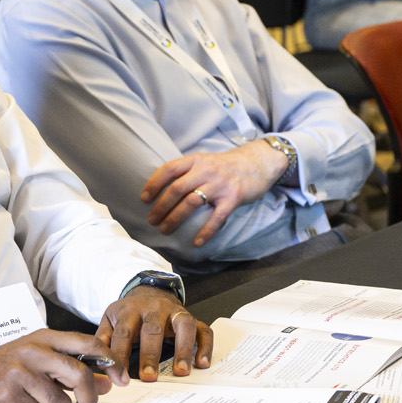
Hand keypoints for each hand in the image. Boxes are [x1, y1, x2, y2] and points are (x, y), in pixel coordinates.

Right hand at [0, 328, 113, 402]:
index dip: (111, 361)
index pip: (88, 343)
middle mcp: (33, 352)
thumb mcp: (41, 360)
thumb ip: (73, 369)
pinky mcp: (8, 396)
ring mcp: (19, 374)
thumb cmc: (9, 367)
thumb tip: (107, 382)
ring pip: (60, 402)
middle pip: (79, 374)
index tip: (122, 378)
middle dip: (90, 397)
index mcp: (45, 337)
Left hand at [96, 287, 212, 381]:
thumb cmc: (128, 314)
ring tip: (181, 372)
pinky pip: (204, 330)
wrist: (149, 292)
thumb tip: (92, 364)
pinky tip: (202, 364)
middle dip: (150, 354)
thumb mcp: (110, 321)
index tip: (120, 378)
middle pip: (152, 329)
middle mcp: (155, 308)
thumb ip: (101, 340)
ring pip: (183, 326)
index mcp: (130, 310)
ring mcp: (176, 312)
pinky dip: (205, 346)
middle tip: (148, 377)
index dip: (121, 356)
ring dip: (183, 349)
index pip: (124, 334)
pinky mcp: (192, 318)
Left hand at [141, 140, 288, 246]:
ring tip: (165, 230)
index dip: (154, 183)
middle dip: (161, 206)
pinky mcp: (233, 198)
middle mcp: (206, 170)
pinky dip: (206, 231)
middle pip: (177, 189)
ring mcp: (220, 184)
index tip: (144, 198)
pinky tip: (197, 242)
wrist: (257, 163)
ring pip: (192, 202)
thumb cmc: (226, 166)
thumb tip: (163, 188)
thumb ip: (188, 171)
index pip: (169, 169)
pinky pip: (217, 217)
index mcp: (196, 160)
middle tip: (152, 220)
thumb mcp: (205, 161)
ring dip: (175, 218)